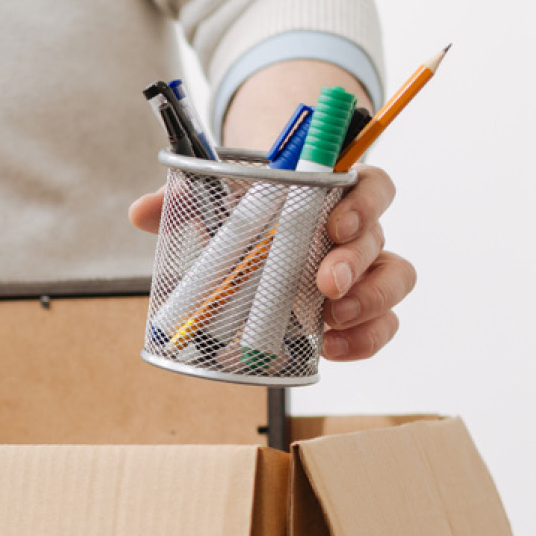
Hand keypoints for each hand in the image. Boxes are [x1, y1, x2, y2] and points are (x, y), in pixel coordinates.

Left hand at [127, 164, 415, 360]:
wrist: (256, 238)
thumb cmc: (246, 213)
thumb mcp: (216, 201)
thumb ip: (182, 202)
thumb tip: (141, 212)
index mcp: (333, 193)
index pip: (372, 185)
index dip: (364, 203)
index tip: (336, 224)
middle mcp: (357, 231)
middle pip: (380, 238)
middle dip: (356, 263)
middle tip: (325, 284)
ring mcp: (363, 271)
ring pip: (394, 280)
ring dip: (369, 303)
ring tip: (330, 322)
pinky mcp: (357, 310)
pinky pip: (381, 324)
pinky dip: (364, 339)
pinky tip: (334, 349)